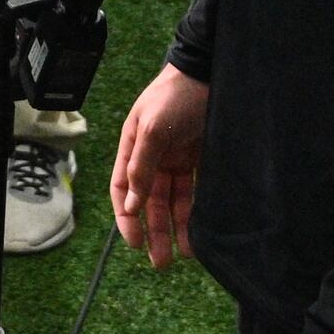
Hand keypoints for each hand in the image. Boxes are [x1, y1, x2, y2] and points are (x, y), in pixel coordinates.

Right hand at [109, 64, 207, 265]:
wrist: (210, 71)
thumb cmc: (174, 95)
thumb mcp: (152, 129)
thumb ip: (141, 167)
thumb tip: (131, 206)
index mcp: (133, 148)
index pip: (123, 190)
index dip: (126, 218)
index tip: (134, 244)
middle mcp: (153, 156)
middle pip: (149, 201)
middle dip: (153, 231)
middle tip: (161, 262)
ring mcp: (177, 158)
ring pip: (173, 200)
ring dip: (176, 227)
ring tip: (183, 254)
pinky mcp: (200, 158)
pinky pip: (195, 191)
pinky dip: (196, 211)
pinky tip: (199, 230)